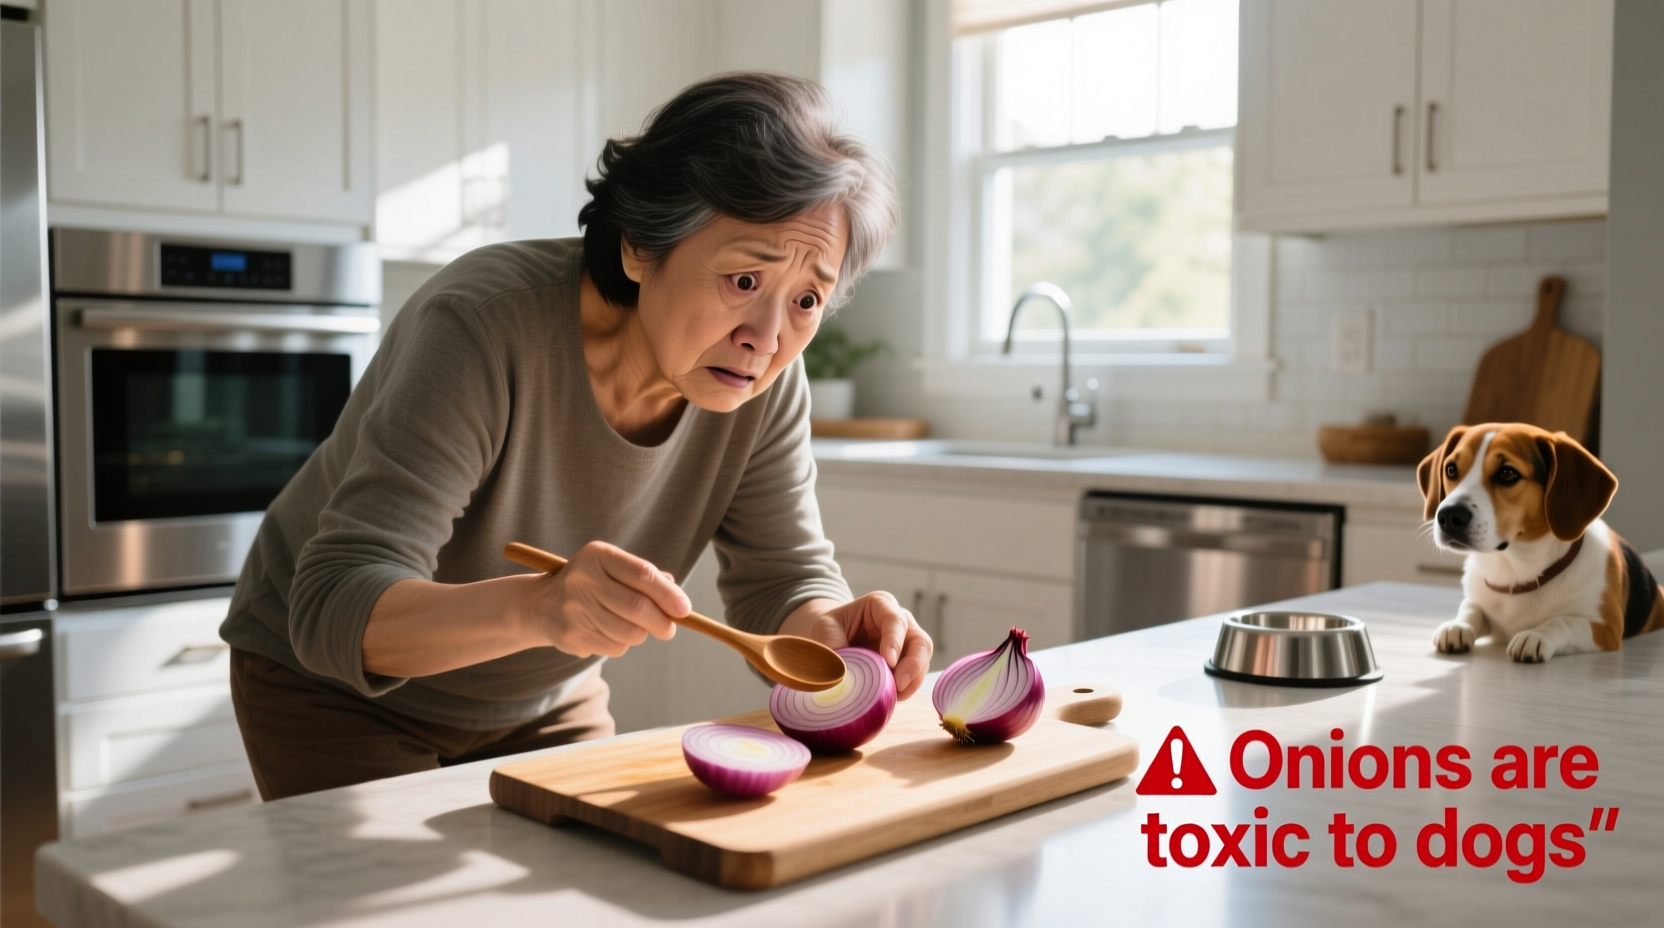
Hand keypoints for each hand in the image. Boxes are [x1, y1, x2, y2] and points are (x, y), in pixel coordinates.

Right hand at [523, 541, 686, 657]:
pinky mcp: (572, 636)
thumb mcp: (611, 567)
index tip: (685, 609)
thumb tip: (676, 596)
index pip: (642, 575)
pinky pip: (615, 647)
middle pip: (637, 608)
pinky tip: (610, 632)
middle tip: (669, 628)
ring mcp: (576, 610)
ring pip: (629, 633)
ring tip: (635, 627)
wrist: (541, 604)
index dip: (668, 594)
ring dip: (642, 634)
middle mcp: (584, 580)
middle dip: (662, 622)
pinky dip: (622, 644)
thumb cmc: (590, 582)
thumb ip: (644, 576)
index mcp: (598, 556)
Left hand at [783, 593, 932, 698]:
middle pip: (920, 641)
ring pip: (923, 660)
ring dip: (912, 680)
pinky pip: (915, 676)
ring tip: (895, 695)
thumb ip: (834, 647)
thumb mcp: (825, 630)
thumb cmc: (830, 628)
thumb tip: (841, 676)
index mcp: (881, 604)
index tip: (889, 661)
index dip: (895, 641)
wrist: (831, 638)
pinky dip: (908, 688)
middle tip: (899, 684)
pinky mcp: (907, 662)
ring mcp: (907, 642)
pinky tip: (894, 697)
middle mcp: (901, 621)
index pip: (895, 620)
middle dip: (913, 664)